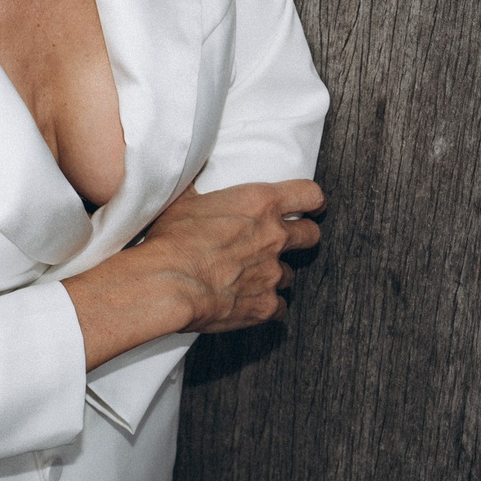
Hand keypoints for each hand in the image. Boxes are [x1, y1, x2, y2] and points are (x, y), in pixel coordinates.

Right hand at [132, 178, 324, 333]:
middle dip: (302, 236)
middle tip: (286, 239)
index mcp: (259, 203)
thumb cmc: (172, 239)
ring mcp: (272, 273)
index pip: (309, 194)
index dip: (313, 201)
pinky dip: (267, 304)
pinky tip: (249, 301)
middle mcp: (274, 236)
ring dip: (274, 273)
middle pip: (310, 235)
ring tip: (251, 275)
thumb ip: (201, 188)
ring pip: (289, 273)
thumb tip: (193, 173)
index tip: (312, 205)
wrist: (167, 283)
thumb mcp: (185, 199)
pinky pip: (279, 306)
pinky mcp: (266, 305)